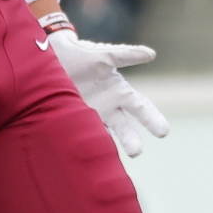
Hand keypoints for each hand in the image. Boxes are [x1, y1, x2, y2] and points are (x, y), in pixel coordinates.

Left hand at [49, 31, 169, 156]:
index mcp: (120, 92)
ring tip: (111, 158)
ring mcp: (90, 117)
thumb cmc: (81, 56)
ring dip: (107, 147)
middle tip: (137, 152)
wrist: (49, 61)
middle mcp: (108, 108)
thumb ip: (126, 55)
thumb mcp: (104, 55)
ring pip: (103, 135)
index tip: (163, 132)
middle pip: (124, 127)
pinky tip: (89, 156)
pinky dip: (85, 144)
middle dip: (131, 139)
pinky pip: (80, 133)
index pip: (141, 108)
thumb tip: (151, 54)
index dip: (152, 119)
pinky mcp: (70, 121)